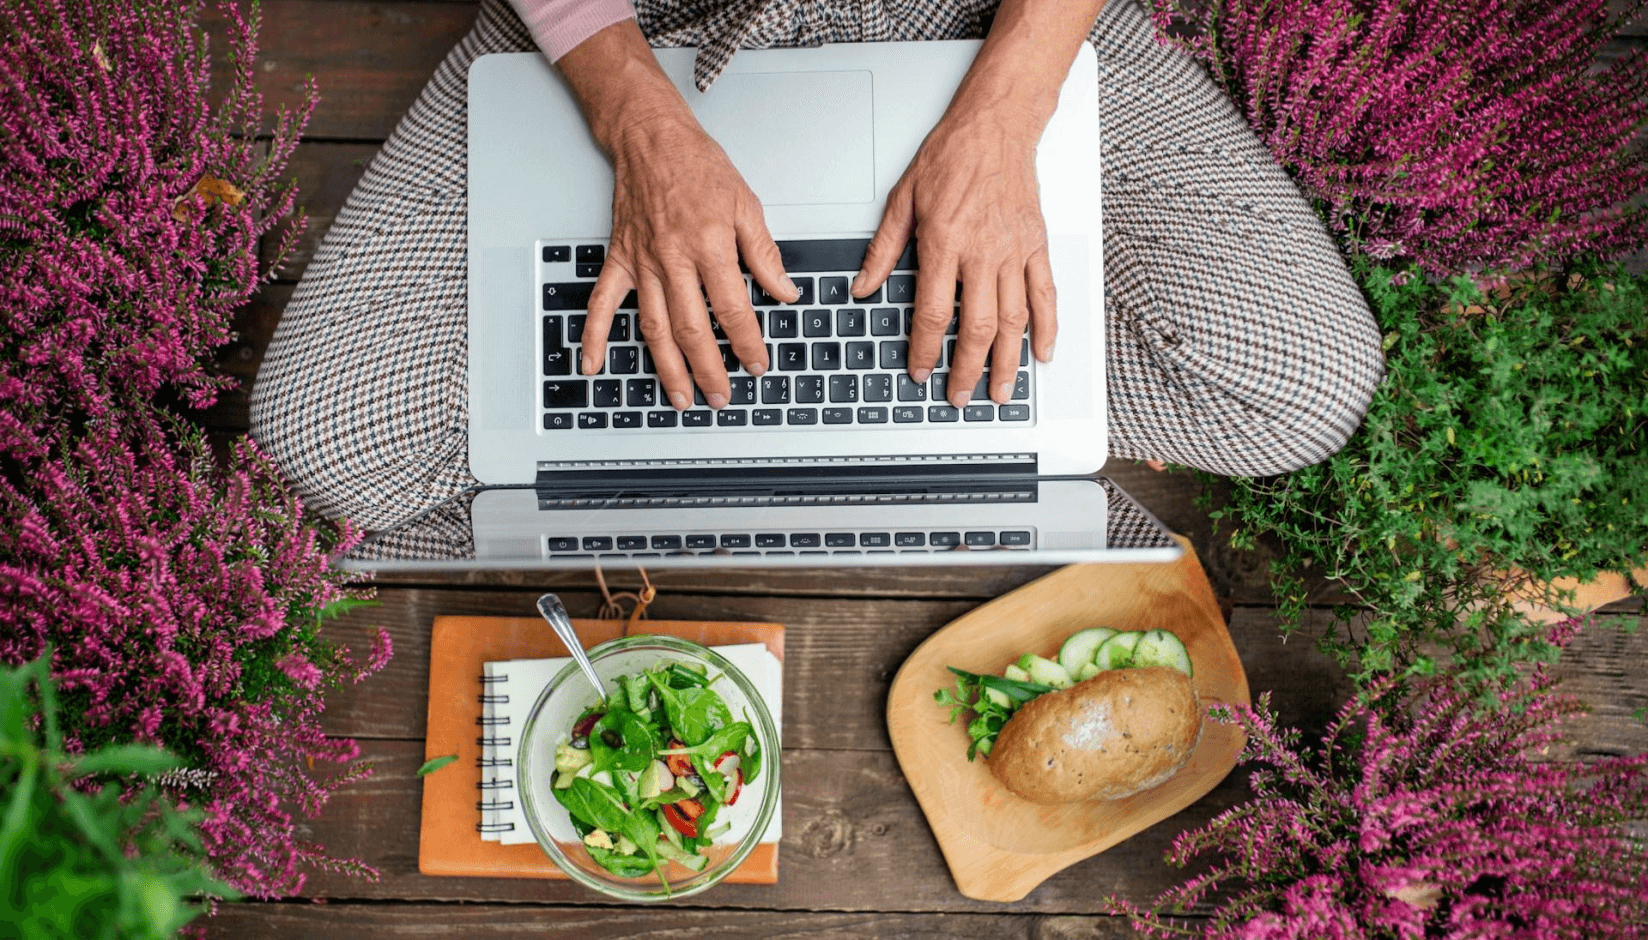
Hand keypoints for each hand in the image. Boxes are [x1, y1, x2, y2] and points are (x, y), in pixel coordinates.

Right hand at [558, 21, 796, 409]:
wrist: (651, 138)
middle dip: (709, 369)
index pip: (732, 308)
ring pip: (654, 327)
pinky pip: (602, 303)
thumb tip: (785, 292)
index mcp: (709, 246)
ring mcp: (643, 263)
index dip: (747, 342)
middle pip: (692, 328)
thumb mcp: (746, 204)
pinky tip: (592, 365)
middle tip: (722, 397)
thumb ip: (765, 254)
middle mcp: (673, 260)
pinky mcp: (620, 259)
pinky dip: (594, 336)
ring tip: (680, 397)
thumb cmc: (697, 165)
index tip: (757, 364)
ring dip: (667, 367)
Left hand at [853, 109, 1056, 408]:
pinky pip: (1045, 294)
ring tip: (998, 391)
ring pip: (1013, 320)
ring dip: (1006, 362)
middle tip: (959, 396)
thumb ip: (883, 249)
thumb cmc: (951, 156)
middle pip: (976, 327)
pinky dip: (1046, 328)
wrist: (995, 125)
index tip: (918, 370)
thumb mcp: (903, 199)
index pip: (932, 312)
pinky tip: (1041, 353)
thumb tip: (863, 286)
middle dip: (966, 369)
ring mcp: (1014, 251)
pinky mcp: (1036, 245)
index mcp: (944, 242)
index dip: (924, 348)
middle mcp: (982, 252)